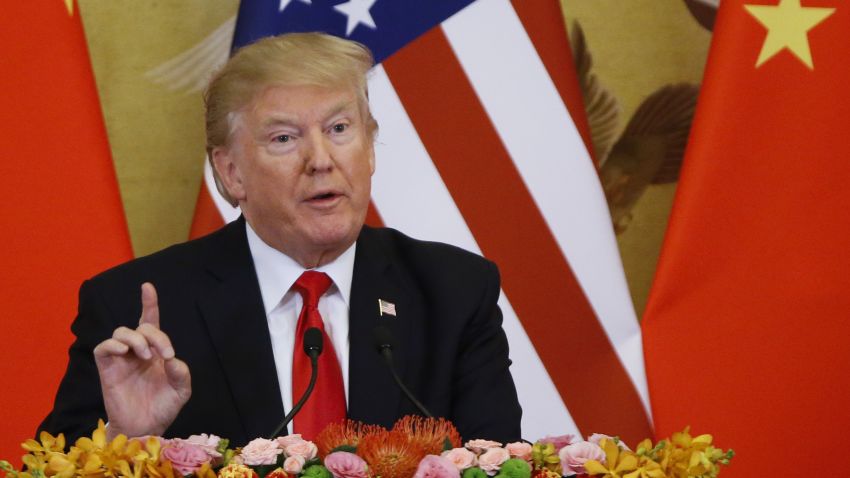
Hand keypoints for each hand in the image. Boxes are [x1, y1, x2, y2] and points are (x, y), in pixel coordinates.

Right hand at [93, 283, 190, 439]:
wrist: (146, 427)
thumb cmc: (163, 406)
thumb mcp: (181, 390)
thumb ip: (181, 373)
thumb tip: (171, 358)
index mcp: (155, 351)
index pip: (150, 321)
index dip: (149, 303)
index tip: (147, 287)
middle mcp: (137, 351)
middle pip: (141, 326)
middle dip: (155, 334)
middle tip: (164, 353)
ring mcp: (121, 359)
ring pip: (121, 332)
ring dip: (136, 339)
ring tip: (146, 356)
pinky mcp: (107, 368)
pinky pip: (103, 348)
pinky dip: (113, 345)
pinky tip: (126, 352)